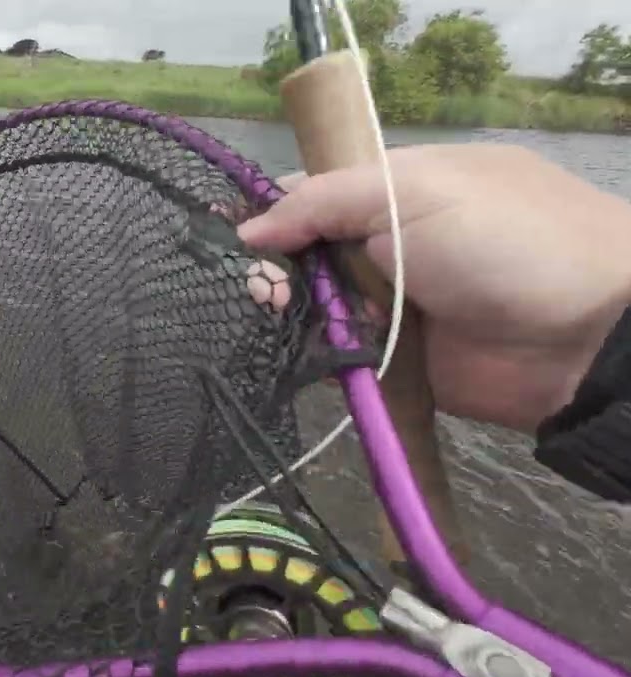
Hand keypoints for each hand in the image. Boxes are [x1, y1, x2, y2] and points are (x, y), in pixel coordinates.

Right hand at [238, 143, 630, 432]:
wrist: (581, 338)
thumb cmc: (497, 242)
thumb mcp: (411, 193)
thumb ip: (323, 202)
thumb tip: (249, 229)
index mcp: (403, 187)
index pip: (318, 190)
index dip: (271, 206)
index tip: (226, 227)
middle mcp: (393, 243)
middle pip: (308, 250)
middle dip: (274, 263)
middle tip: (257, 284)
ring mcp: (395, 302)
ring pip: (318, 304)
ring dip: (288, 308)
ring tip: (272, 311)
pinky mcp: (396, 359)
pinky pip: (338, 353)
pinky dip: (314, 352)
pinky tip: (291, 346)